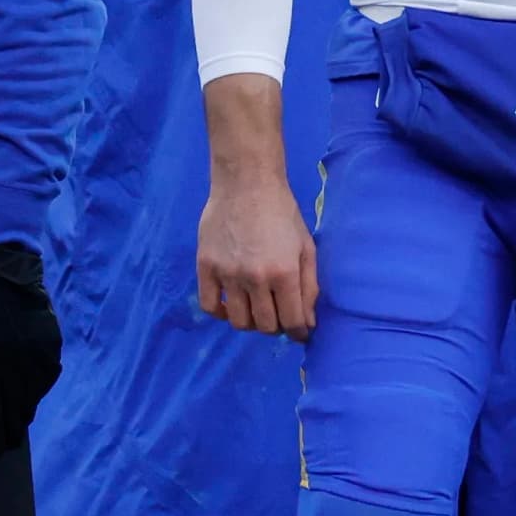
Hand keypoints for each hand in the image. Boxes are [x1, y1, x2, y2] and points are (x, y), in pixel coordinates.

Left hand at [0, 239, 63, 449]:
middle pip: (15, 416)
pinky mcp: (52, 347)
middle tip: (0, 444)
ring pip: (32, 401)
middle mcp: (15, 366)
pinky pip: (44, 380)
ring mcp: (38, 357)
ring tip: (13, 419)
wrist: (2, 267)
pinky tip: (25, 389)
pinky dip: (34, 388)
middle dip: (6, 433)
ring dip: (21, 412)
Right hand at [197, 177, 318, 338]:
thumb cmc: (282, 213)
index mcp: (284, 273)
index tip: (298, 331)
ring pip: (238, 321)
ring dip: (250, 321)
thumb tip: (308, 323)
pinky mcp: (205, 267)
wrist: (246, 183)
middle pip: (265, 326)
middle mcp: (255, 278)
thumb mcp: (306, 247)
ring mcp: (228, 274)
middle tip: (278, 313)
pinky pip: (209, 306)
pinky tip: (230, 303)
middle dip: (276, 326)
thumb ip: (310, 287)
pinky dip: (220, 312)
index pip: (292, 322)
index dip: (299, 332)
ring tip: (256, 307)